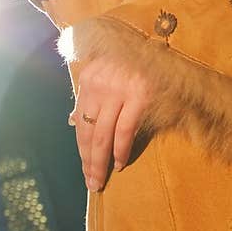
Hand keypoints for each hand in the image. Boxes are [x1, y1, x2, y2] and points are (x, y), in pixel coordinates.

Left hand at [68, 55, 156, 190]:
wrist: (159, 48)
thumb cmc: (130, 63)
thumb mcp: (104, 74)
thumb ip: (90, 96)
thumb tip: (72, 121)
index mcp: (88, 78)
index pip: (80, 121)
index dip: (81, 147)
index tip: (84, 167)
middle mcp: (100, 83)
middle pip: (89, 131)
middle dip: (88, 160)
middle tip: (91, 182)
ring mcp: (119, 89)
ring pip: (103, 135)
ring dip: (101, 161)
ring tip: (100, 179)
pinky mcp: (139, 95)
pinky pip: (125, 131)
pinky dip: (121, 150)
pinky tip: (119, 163)